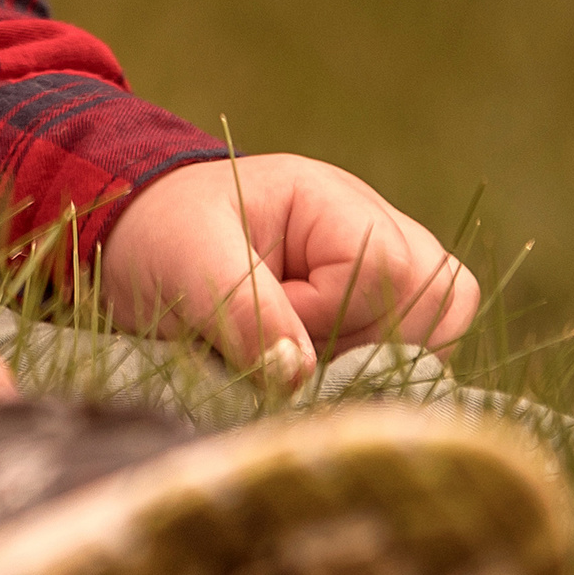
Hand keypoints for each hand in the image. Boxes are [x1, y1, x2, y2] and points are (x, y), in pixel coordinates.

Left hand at [98, 154, 479, 393]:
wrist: (135, 240)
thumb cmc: (160, 235)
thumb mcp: (187, 262)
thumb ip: (246, 311)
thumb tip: (300, 375)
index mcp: (331, 199)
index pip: (392, 266)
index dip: (337, 312)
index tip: (274, 324)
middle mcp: (372, 228)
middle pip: (438, 297)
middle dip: (368, 343)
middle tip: (294, 346)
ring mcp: (380, 270)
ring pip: (437, 327)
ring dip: (372, 360)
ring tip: (301, 356)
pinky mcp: (372, 312)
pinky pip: (414, 349)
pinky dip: (370, 370)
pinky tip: (314, 367)